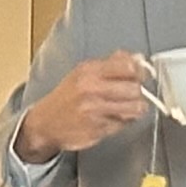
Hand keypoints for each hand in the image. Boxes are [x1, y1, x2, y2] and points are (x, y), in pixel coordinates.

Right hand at [14, 52, 154, 163]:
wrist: (45, 123)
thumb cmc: (67, 97)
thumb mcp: (83, 73)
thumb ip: (112, 64)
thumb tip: (137, 57)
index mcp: (89, 71)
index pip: (128, 66)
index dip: (140, 71)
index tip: (140, 76)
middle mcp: (91, 89)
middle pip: (135, 89)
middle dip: (138, 93)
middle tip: (132, 95)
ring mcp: (94, 110)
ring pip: (134, 108)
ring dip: (135, 109)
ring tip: (125, 108)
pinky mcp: (98, 129)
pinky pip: (124, 124)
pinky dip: (122, 122)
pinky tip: (111, 118)